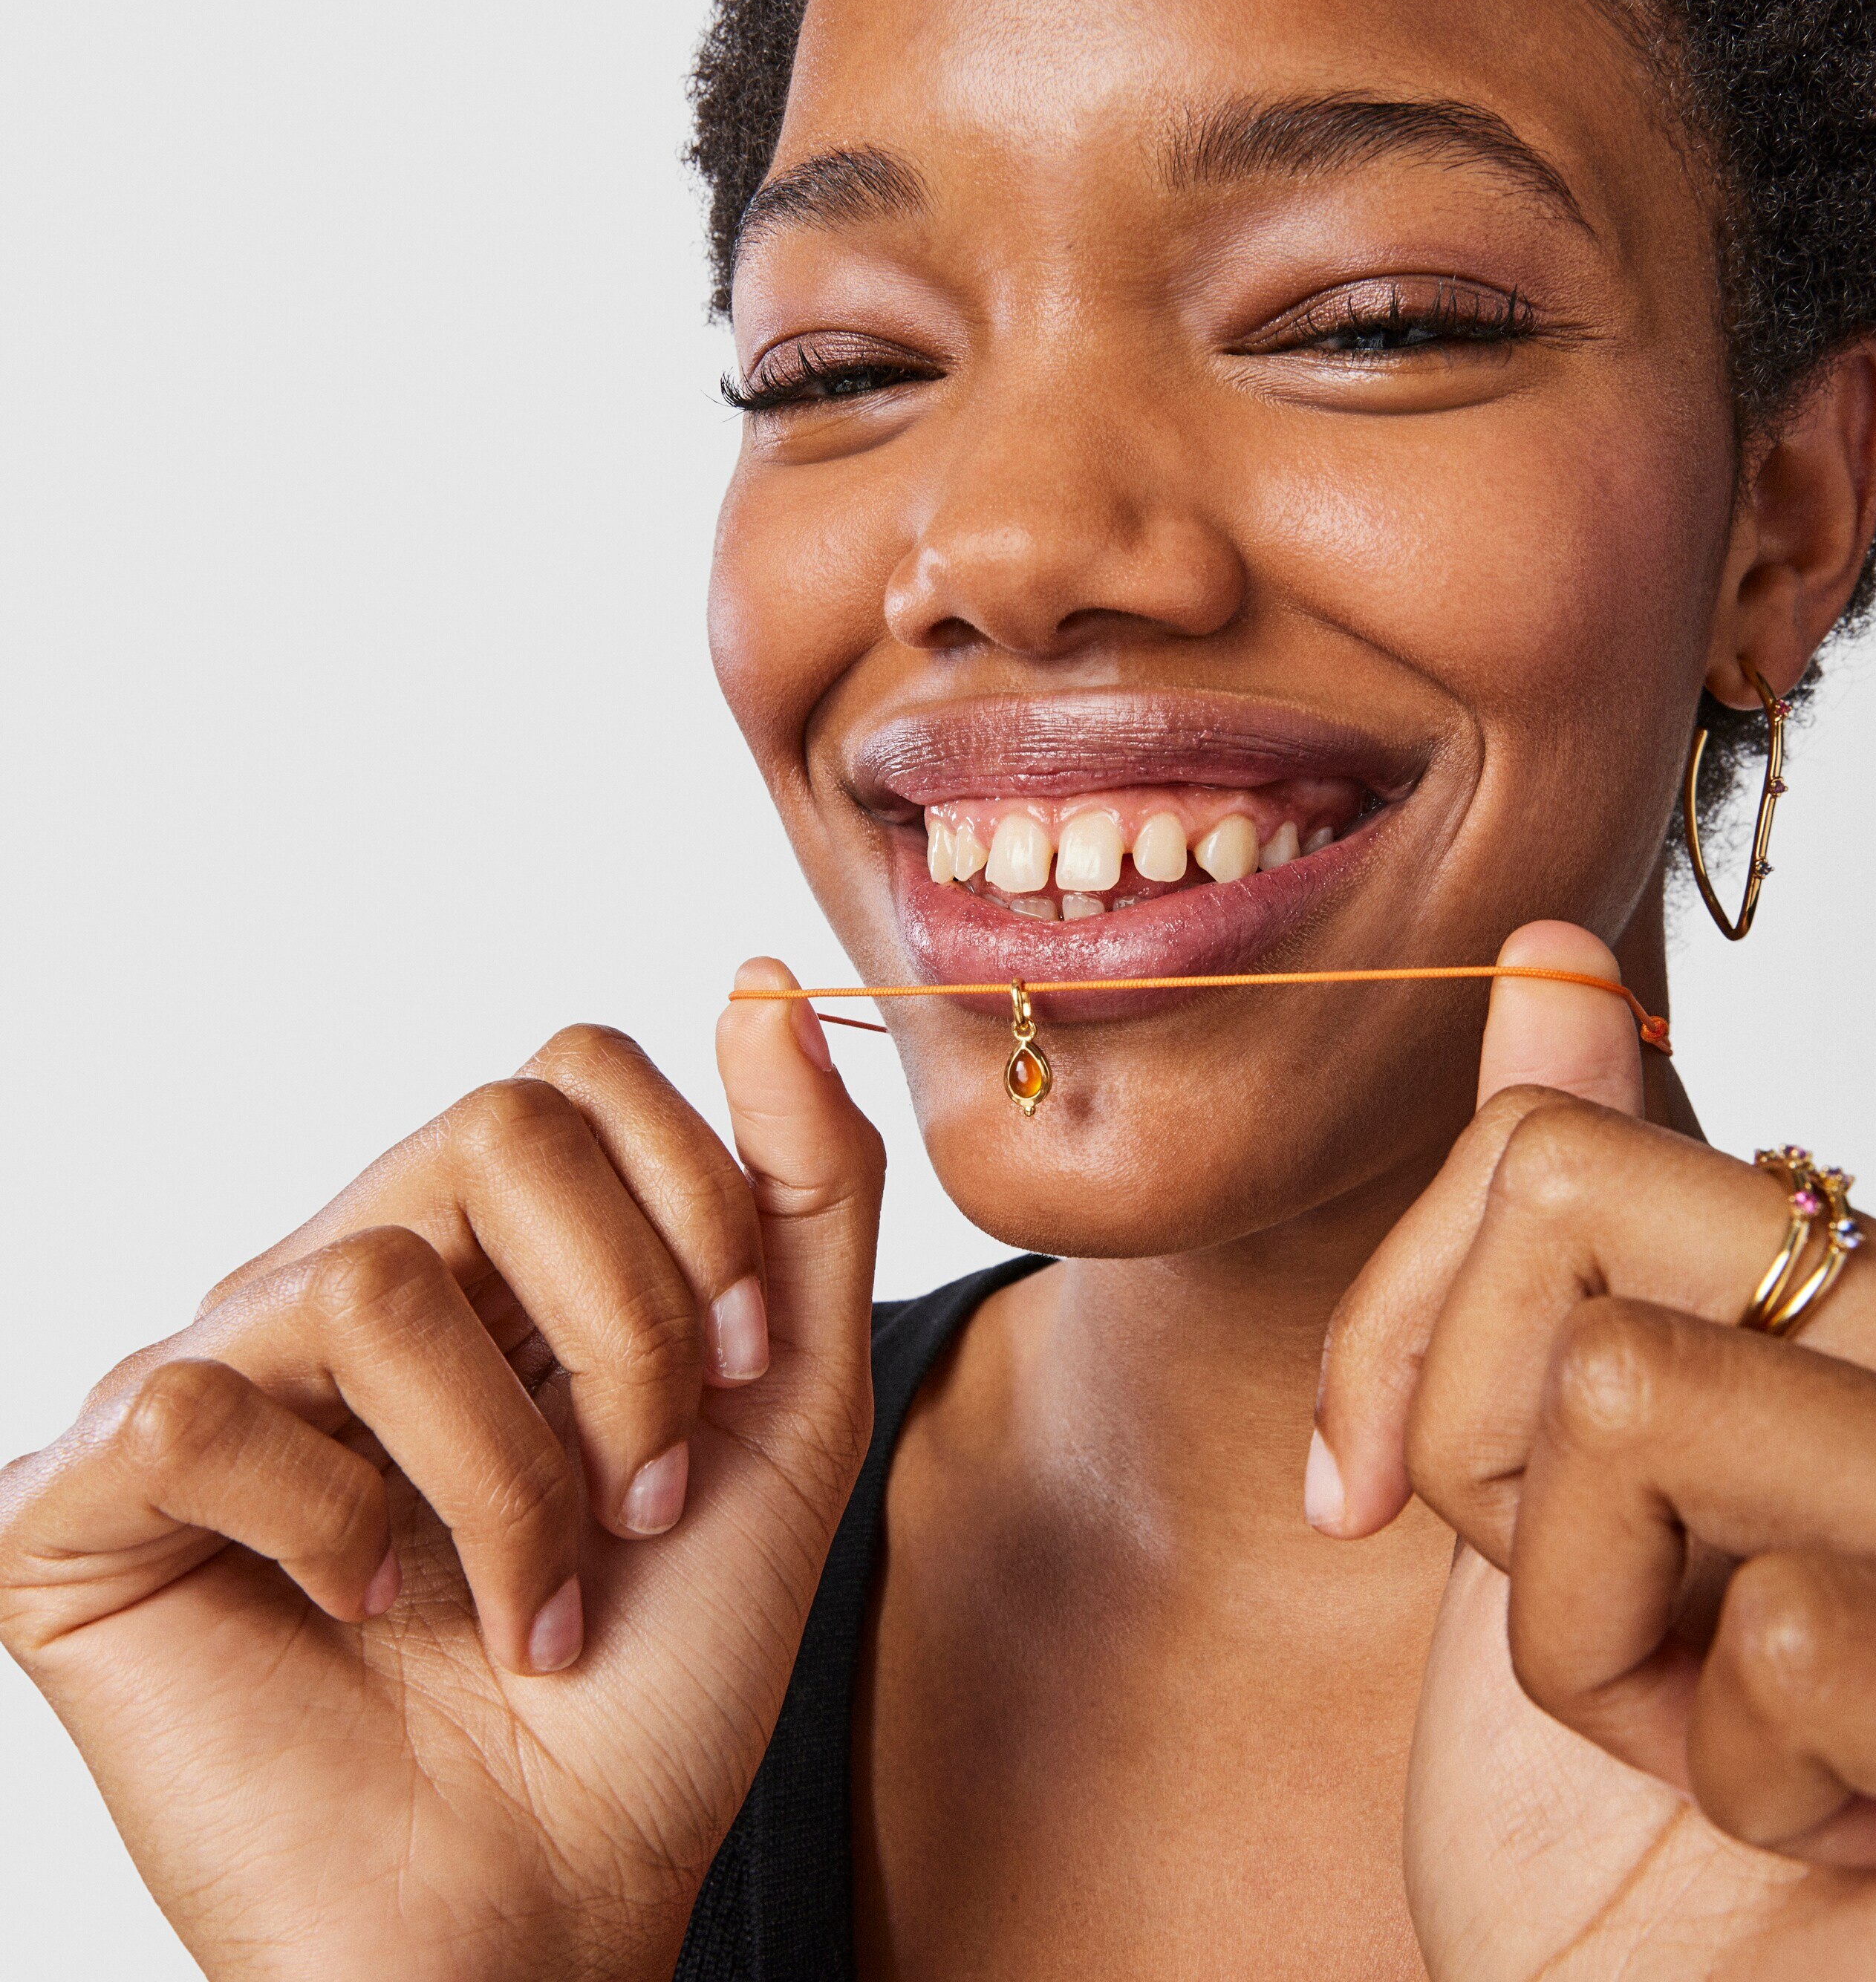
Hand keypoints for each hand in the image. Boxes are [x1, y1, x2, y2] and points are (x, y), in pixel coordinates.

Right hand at [0, 963, 881, 1981]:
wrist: (559, 1896)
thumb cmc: (667, 1660)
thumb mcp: (787, 1400)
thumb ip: (801, 1182)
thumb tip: (754, 972)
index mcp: (488, 1251)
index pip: (575, 1069)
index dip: (694, 1205)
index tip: (744, 1370)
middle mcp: (339, 1276)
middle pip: (496, 1128)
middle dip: (628, 1328)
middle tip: (642, 1491)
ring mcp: (210, 1375)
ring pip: (375, 1281)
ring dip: (509, 1473)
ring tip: (527, 1598)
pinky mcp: (89, 1497)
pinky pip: (205, 1408)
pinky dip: (340, 1530)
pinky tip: (362, 1610)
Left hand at [1315, 922, 1875, 1981]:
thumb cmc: (1652, 1843)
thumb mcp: (1552, 1500)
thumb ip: (1577, 1234)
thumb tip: (1552, 952)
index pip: (1560, 1149)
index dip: (1407, 1342)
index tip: (1400, 1505)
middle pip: (1587, 1230)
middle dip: (1496, 1482)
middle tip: (1619, 1646)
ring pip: (1653, 1399)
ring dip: (1599, 1636)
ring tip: (1731, 1749)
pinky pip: (1804, 1625)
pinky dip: (1727, 1770)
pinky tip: (1836, 1839)